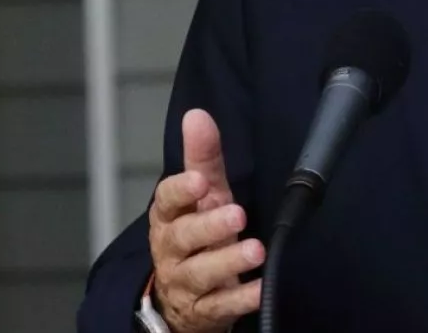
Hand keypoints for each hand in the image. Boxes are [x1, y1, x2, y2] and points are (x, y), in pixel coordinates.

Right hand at [148, 109, 263, 332]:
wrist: (180, 301)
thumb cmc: (195, 236)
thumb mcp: (202, 196)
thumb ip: (202, 158)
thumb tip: (197, 115)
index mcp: (168, 217)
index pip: (167, 201)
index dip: (181, 191)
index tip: (200, 181)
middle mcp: (171, 250)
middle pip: (182, 237)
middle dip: (208, 226)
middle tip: (236, 214)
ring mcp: (185, 283)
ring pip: (200, 273)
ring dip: (227, 261)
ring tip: (256, 250)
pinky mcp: (203, 311)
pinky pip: (220, 306)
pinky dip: (240, 298)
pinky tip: (260, 288)